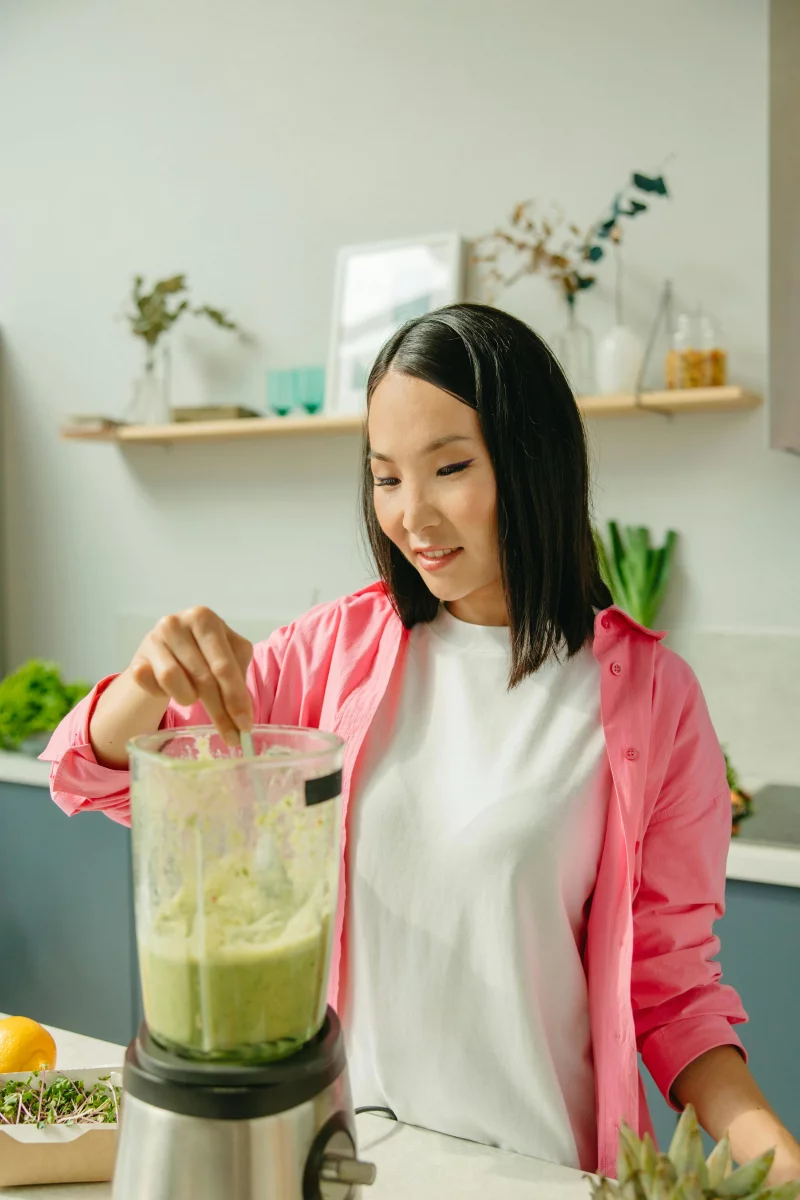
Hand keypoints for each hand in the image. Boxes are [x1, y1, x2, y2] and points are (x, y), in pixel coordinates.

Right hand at [129, 607, 253, 745]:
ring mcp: (153, 640)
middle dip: (220, 712)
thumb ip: (237, 681)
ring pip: (174, 682)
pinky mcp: (136, 660)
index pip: (224, 665)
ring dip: (188, 697)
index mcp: (204, 618)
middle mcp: (176, 623)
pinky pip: (153, 687)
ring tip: (192, 694)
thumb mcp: (226, 656)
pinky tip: (169, 690)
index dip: (236, 698)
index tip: (245, 726)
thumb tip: (244, 719)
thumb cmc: (202, 653)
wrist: (163, 649)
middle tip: (232, 736)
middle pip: (203, 677)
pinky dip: (164, 694)